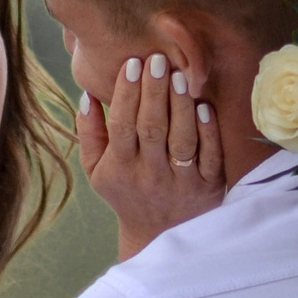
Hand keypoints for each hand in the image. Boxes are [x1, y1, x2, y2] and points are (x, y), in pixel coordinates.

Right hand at [80, 51, 228, 259]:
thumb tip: (87, 95)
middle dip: (154, 91)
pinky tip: (204, 105)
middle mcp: (150, 175)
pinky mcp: (209, 187)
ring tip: (179, 74)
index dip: (126, 94)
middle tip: (157, 60)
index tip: (131, 64)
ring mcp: (181, 182)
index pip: (122, 125)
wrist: (159, 237)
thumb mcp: (97, 171)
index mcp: (120, 168)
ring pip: (181, 138)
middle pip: (152, 128)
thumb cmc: (126, 193)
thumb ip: (89, 134)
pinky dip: (208, 130)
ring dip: (180, 105)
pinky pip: (210, 155)